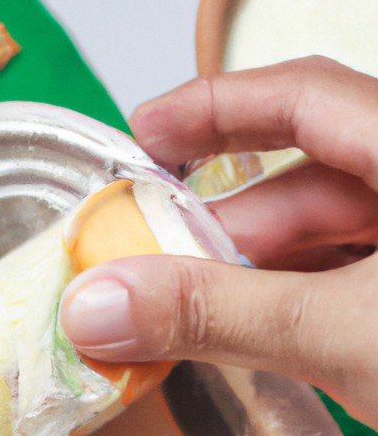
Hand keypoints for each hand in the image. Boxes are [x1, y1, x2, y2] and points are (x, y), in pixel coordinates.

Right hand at [60, 56, 377, 427]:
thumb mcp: (339, 330)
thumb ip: (218, 314)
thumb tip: (93, 308)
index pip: (303, 96)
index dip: (213, 106)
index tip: (138, 135)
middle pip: (303, 181)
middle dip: (215, 227)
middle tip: (140, 266)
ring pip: (320, 244)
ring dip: (244, 279)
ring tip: (177, 316)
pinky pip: (342, 287)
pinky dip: (285, 310)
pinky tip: (242, 339)